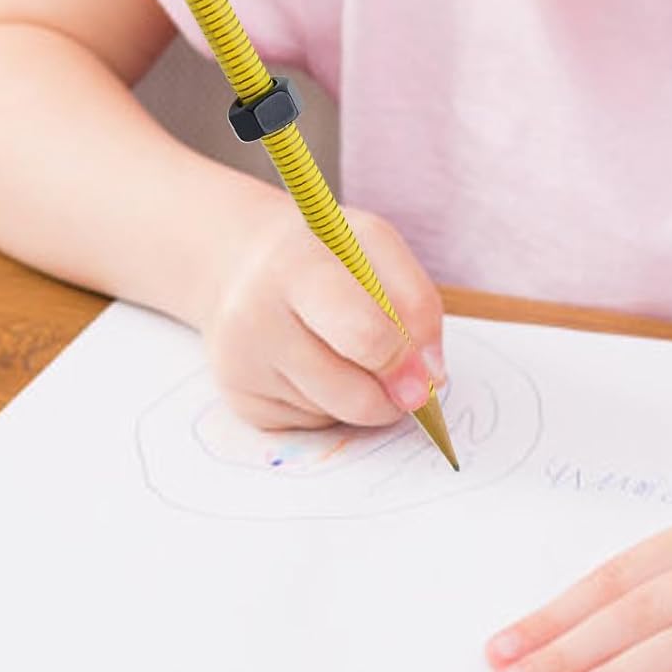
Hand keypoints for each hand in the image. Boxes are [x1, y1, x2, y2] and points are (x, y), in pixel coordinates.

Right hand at [199, 199, 445, 429]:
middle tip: (407, 381)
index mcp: (296, 266)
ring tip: (346, 351)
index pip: (364, 335)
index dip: (406, 363)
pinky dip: (328, 404)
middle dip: (393, 396)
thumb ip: (417, 302)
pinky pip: (312, 425)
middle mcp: (256, 317)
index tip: (428, 377)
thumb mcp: (375, 246)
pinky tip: (313, 364)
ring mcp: (241, 362)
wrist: (243, 261)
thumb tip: (432, 377)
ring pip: (337, 415)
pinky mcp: (239, 398)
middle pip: (354, 395)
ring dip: (362, 396)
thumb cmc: (323, 253)